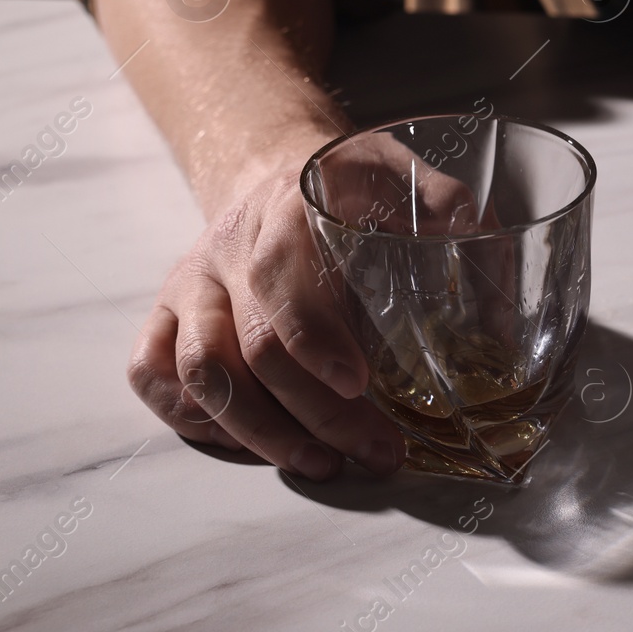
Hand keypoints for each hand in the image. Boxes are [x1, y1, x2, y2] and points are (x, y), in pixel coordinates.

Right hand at [125, 132, 475, 479]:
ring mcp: (189, 286)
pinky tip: (254, 445)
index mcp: (286, 210)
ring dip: (259, 433)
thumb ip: (447, 206)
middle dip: (315, 413)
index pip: (283, 282)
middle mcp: (225, 250)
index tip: (359, 383)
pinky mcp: (165, 315)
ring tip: (321, 463)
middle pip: (250, 349)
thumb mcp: (404, 173)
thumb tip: (482, 251)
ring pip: (197, 373)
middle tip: (377, 451)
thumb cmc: (351, 183)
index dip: (316, 339)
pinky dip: (194, 421)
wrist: (276, 167)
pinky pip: (150, 374)